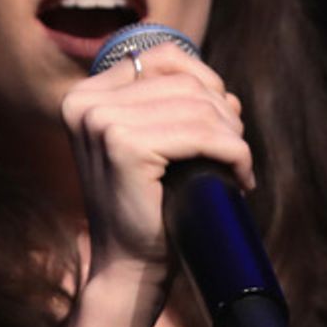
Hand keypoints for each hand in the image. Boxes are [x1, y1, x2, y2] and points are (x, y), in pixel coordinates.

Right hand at [59, 42, 252, 282]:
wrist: (128, 268)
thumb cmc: (147, 210)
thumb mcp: (152, 146)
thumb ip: (172, 108)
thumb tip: (226, 92)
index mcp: (85, 96)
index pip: (163, 58)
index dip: (206, 82)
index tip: (224, 124)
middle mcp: (86, 102)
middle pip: (184, 81)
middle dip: (224, 115)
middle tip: (237, 154)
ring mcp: (101, 122)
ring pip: (198, 106)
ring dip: (233, 137)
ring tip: (240, 168)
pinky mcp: (124, 145)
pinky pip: (200, 134)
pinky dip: (233, 153)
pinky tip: (240, 176)